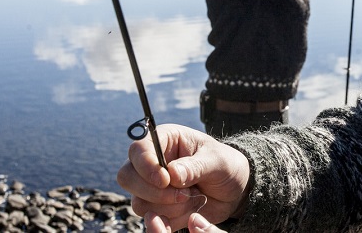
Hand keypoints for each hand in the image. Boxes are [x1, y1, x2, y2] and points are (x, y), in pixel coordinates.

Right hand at [117, 124, 249, 232]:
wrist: (234, 189)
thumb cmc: (225, 165)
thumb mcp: (217, 160)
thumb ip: (196, 166)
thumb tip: (172, 173)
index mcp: (164, 140)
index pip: (138, 150)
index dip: (146, 166)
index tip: (165, 180)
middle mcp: (151, 163)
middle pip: (127, 177)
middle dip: (155, 192)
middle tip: (185, 194)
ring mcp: (151, 187)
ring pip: (139, 203)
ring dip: (168, 207)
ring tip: (194, 198)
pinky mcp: (157, 208)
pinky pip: (151, 220)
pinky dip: (171, 221)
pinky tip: (190, 212)